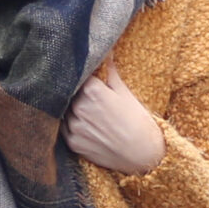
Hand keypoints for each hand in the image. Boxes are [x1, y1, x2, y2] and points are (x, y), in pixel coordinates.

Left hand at [63, 59, 164, 173]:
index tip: (87, 77)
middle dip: (77, 93)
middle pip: (69, 93)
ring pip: (65, 111)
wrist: (143, 155)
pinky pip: (65, 128)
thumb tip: (107, 52)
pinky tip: (86, 125)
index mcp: (92, 91)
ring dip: (72, 109)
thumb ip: (110, 72)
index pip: (79, 76)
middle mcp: (79, 107)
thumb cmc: (138, 121)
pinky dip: (72, 125)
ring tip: (89, 113)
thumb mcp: (125, 93)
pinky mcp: (73, 143)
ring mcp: (74, 126)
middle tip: (89, 97)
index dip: (83, 76)